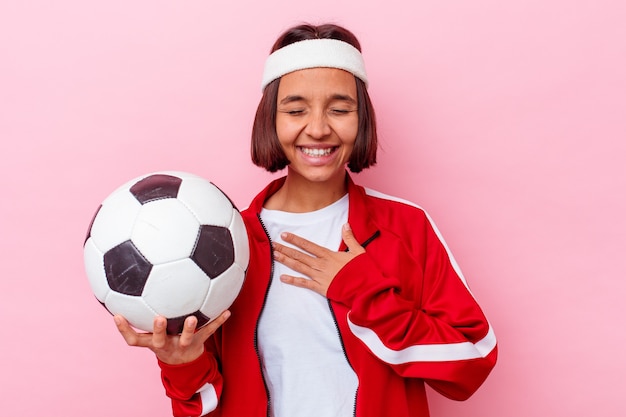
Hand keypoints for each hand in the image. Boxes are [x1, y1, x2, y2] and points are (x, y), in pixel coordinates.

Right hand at [114, 310, 229, 364]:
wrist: (184, 363)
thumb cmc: (164, 340)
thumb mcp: (149, 334)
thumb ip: (138, 315)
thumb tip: (123, 290)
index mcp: (153, 342)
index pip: (134, 339)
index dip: (124, 330)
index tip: (117, 316)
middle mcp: (166, 345)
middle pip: (159, 340)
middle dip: (158, 330)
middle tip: (159, 318)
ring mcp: (183, 344)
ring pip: (186, 338)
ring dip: (188, 328)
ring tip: (191, 318)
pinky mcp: (199, 341)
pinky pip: (209, 330)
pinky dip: (218, 320)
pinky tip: (227, 311)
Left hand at [272, 223, 364, 296]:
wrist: (365, 288)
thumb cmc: (363, 270)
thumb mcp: (358, 251)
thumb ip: (349, 238)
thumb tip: (345, 225)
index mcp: (329, 255)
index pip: (308, 245)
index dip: (295, 240)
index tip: (284, 235)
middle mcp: (321, 264)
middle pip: (299, 255)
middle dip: (285, 249)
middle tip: (272, 245)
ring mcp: (319, 276)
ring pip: (299, 267)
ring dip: (286, 261)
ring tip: (274, 256)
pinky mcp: (321, 288)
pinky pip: (304, 284)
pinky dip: (293, 281)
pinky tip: (283, 278)